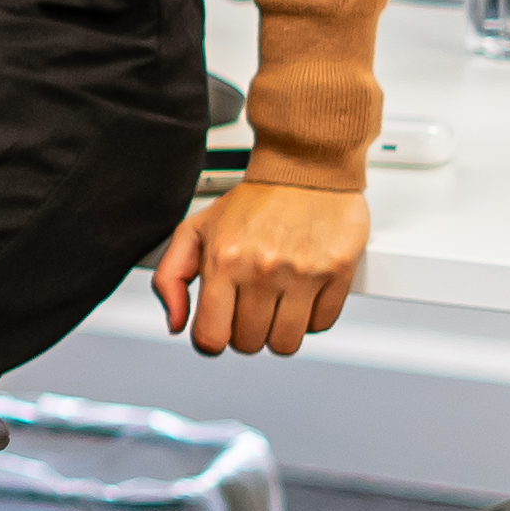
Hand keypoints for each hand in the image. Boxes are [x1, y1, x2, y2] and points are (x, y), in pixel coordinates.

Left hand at [153, 178, 366, 354]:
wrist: (304, 167)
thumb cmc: (252, 201)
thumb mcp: (194, 230)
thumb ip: (171, 277)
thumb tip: (176, 323)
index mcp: (223, 261)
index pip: (212, 336)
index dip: (212, 340)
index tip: (219, 327)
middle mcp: (262, 269)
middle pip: (250, 343)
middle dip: (246, 331)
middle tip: (250, 308)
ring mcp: (302, 273)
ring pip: (286, 342)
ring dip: (279, 331)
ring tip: (277, 305)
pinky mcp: (338, 272)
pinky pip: (322, 325)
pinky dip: (312, 318)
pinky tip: (303, 295)